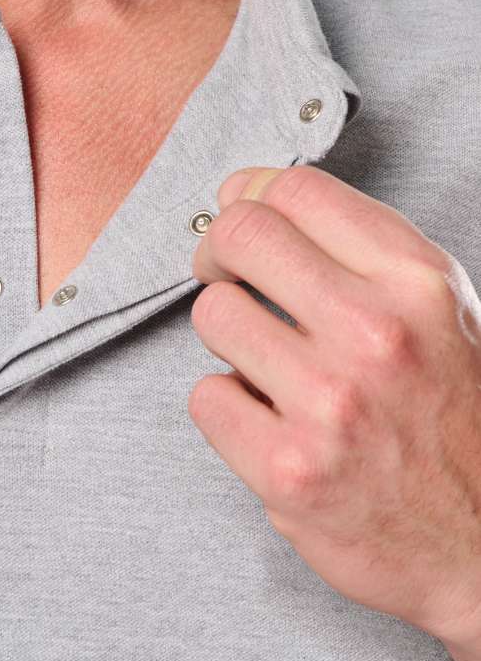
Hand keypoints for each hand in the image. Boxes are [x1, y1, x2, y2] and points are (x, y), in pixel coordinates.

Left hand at [188, 163, 480, 646]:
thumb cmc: (453, 415)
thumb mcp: (436, 308)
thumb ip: (353, 246)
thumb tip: (247, 192)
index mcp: (417, 283)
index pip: (296, 189)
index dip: (252, 195)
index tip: (245, 220)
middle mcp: (375, 334)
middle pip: (240, 235)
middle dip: (218, 251)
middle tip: (225, 275)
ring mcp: (329, 405)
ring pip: (212, 314)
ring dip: (227, 335)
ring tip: (265, 361)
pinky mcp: (288, 471)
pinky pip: (206, 396)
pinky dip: (229, 407)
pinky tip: (269, 420)